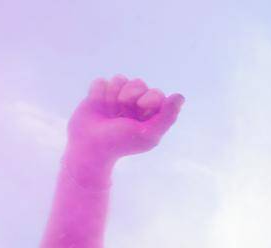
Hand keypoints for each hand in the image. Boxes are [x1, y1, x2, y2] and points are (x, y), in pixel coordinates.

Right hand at [66, 76, 183, 161]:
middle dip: (129, 98)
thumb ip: (167, 116)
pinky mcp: (99, 93)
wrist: (90, 146)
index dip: (148, 100)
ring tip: (110, 114)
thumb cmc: (121, 143)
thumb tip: (180, 96)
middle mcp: (136, 103)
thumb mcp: (148, 133)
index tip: (140, 111)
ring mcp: (117, 96)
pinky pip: (102, 82)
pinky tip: (98, 108)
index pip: (157, 93)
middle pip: (138, 83)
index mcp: (151, 113)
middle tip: (122, 115)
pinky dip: (98, 95)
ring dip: (112, 98)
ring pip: (119, 79)